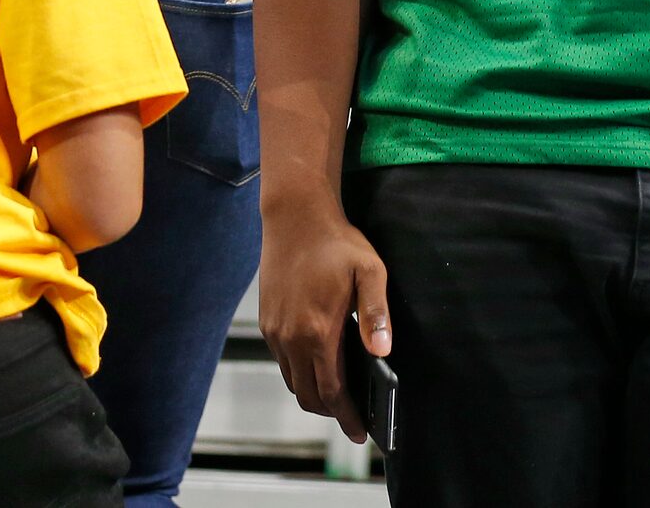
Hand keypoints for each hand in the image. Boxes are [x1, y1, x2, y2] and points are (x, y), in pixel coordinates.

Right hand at [260, 200, 392, 440]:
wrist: (294, 216)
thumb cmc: (336, 242)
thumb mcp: (369, 271)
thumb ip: (377, 313)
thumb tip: (382, 352)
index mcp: (317, 331)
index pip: (332, 391)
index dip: (348, 417)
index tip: (361, 434)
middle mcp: (291, 338)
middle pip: (309, 396)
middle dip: (332, 412)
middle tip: (353, 416)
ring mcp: (275, 331)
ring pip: (293, 382)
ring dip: (314, 394)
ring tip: (339, 393)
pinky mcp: (267, 322)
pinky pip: (283, 362)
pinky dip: (300, 373)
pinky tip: (318, 363)